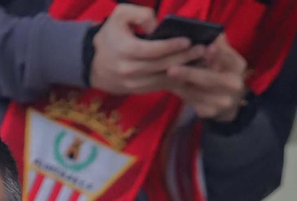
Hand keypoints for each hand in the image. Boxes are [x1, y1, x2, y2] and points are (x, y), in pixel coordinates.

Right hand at [90, 5, 204, 95]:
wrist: (94, 65)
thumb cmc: (110, 36)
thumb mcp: (119, 15)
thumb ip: (140, 14)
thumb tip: (157, 27)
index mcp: (124, 50)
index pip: (152, 50)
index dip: (171, 46)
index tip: (188, 40)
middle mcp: (129, 70)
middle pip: (161, 65)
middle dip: (184, 58)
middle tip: (202, 50)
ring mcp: (134, 84)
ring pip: (164, 79)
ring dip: (185, 71)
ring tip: (202, 61)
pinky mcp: (139, 91)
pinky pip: (161, 87)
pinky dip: (177, 79)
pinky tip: (191, 71)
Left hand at [166, 34, 247, 121]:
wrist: (228, 99)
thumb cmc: (221, 70)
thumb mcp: (224, 55)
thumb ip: (218, 44)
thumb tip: (210, 32)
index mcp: (238, 65)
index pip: (227, 58)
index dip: (216, 54)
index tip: (205, 48)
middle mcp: (235, 84)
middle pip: (210, 79)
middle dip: (190, 74)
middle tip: (171, 69)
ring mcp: (224, 101)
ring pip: (199, 93)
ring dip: (182, 85)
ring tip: (168, 75)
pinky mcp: (213, 113)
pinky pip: (195, 104)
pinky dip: (184, 96)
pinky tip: (174, 88)